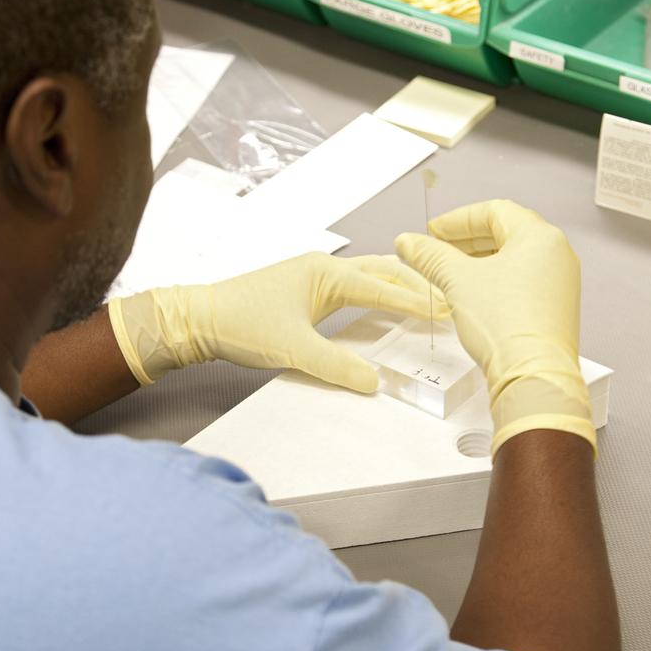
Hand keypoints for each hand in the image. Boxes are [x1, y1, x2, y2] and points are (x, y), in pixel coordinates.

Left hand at [108, 252, 446, 392]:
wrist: (199, 320)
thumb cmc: (240, 323)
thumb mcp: (293, 348)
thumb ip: (336, 365)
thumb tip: (374, 382)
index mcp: (326, 273)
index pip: (385, 287)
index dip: (419, 302)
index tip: (450, 309)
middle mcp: (324, 269)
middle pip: (384, 274)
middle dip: (417, 287)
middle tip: (451, 299)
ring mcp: (314, 280)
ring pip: (369, 280)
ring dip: (398, 290)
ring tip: (429, 301)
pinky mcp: (305, 294)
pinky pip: (353, 292)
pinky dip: (376, 298)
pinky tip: (384, 311)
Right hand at [395, 200, 594, 454]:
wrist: (533, 375)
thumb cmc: (506, 326)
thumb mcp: (457, 282)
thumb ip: (430, 255)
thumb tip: (407, 241)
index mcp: (539, 237)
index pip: (494, 211)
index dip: (457, 220)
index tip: (433, 233)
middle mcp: (557, 254)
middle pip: (506, 232)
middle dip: (466, 240)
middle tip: (438, 251)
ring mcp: (560, 283)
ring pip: (514, 258)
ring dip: (479, 261)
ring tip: (450, 275)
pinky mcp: (555, 308)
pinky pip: (523, 282)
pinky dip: (496, 281)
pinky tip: (473, 296)